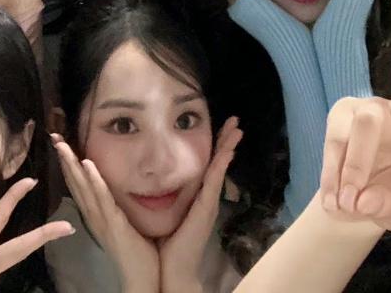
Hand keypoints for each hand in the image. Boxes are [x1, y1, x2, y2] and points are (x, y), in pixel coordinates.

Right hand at [51, 133, 159, 290]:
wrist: (143, 279)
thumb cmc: (139, 252)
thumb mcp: (125, 224)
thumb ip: (119, 207)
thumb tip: (123, 187)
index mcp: (96, 215)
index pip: (79, 185)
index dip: (69, 165)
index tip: (61, 144)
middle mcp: (94, 216)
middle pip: (75, 183)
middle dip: (65, 160)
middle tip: (54, 137)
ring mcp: (102, 220)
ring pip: (84, 188)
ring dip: (73, 165)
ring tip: (63, 145)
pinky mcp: (114, 224)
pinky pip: (102, 198)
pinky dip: (94, 180)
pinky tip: (87, 164)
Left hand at [158, 118, 241, 291]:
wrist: (172, 270)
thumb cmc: (165, 243)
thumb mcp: (165, 212)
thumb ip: (164, 196)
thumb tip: (154, 177)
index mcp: (196, 197)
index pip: (207, 165)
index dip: (215, 146)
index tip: (220, 127)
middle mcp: (205, 198)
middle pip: (218, 163)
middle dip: (226, 141)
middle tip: (234, 120)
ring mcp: (208, 203)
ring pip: (220, 169)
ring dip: (228, 148)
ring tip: (236, 129)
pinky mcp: (205, 210)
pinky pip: (214, 183)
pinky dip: (221, 166)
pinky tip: (227, 152)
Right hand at [318, 0, 390, 229]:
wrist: (349, 208)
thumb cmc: (389, 202)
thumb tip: (362, 193)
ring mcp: (375, 111)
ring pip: (370, 123)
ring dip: (359, 167)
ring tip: (351, 197)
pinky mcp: (343, 116)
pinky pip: (343, 141)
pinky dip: (339, 173)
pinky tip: (338, 191)